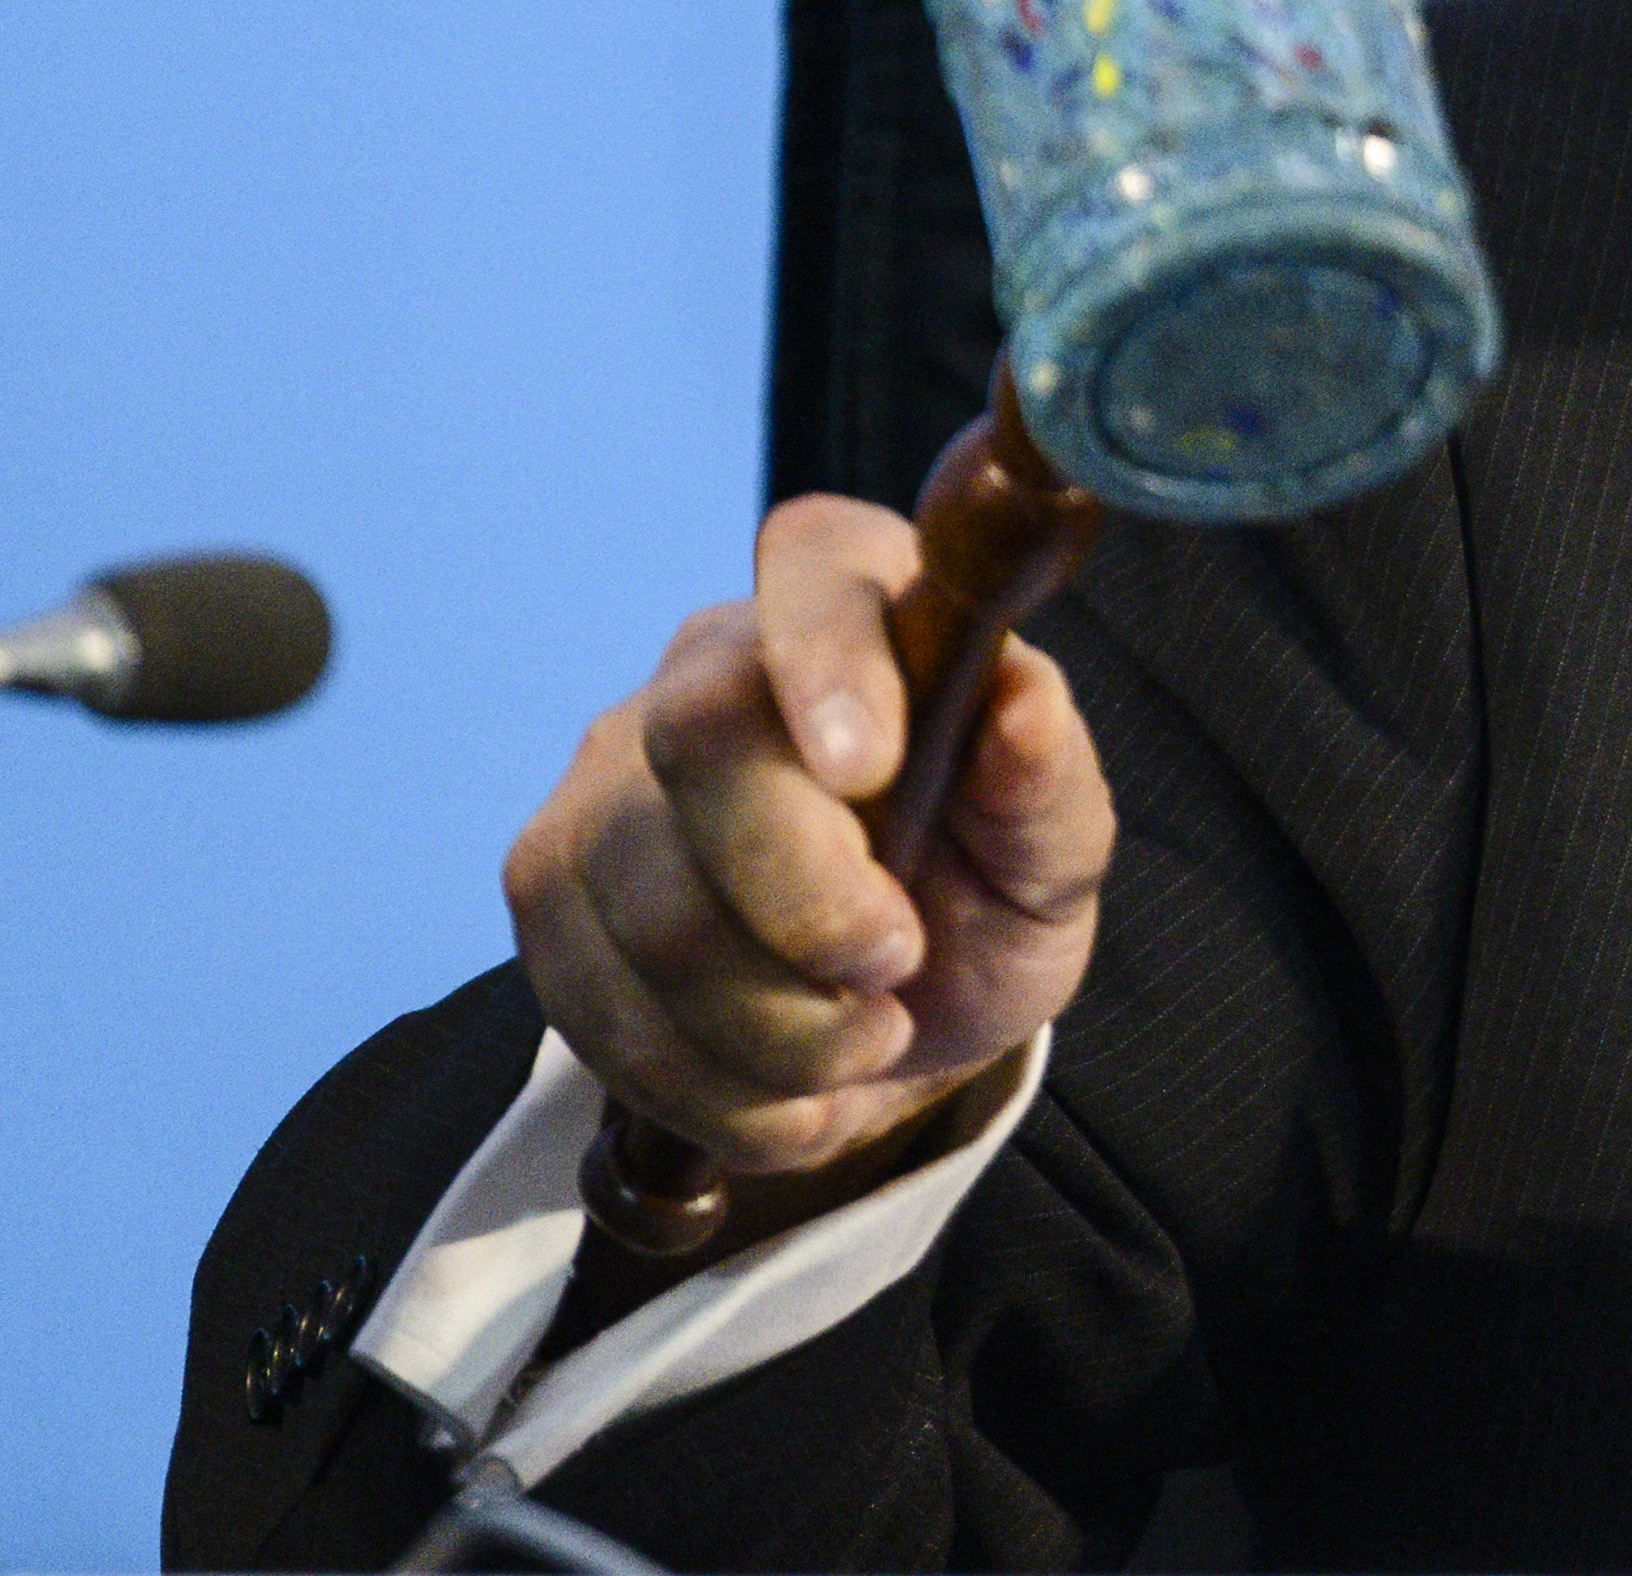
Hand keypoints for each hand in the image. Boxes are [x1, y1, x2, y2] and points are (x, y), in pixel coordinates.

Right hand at [505, 495, 1113, 1181]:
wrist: (898, 1009)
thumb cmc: (984, 894)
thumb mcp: (1052, 857)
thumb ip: (1047, 784)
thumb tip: (1025, 702)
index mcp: (859, 607)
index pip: (817, 569)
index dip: (828, 658)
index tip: (869, 766)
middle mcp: (711, 668)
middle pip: (703, 742)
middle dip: (807, 899)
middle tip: (895, 968)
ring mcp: (608, 777)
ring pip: (648, 908)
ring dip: (775, 1026)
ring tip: (866, 1040)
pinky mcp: (549, 889)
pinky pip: (598, 1007)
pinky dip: (712, 1088)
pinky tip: (790, 1092)